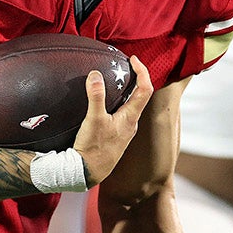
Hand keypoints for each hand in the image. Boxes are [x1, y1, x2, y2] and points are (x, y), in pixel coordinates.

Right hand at [73, 56, 151, 186]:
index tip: (133, 59)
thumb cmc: (94, 148)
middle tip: (126, 66)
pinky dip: (119, 102)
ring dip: (127, 91)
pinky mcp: (115, 136)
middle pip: (140, 96)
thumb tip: (96, 74)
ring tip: (117, 80)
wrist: (87, 172)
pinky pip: (122, 113)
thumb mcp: (94, 119)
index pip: (145, 89)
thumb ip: (96, 96)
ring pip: (131, 105)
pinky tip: (107, 102)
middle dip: (136, 79)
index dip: (142, 71)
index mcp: (130, 118)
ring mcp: (124, 131)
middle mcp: (131, 124)